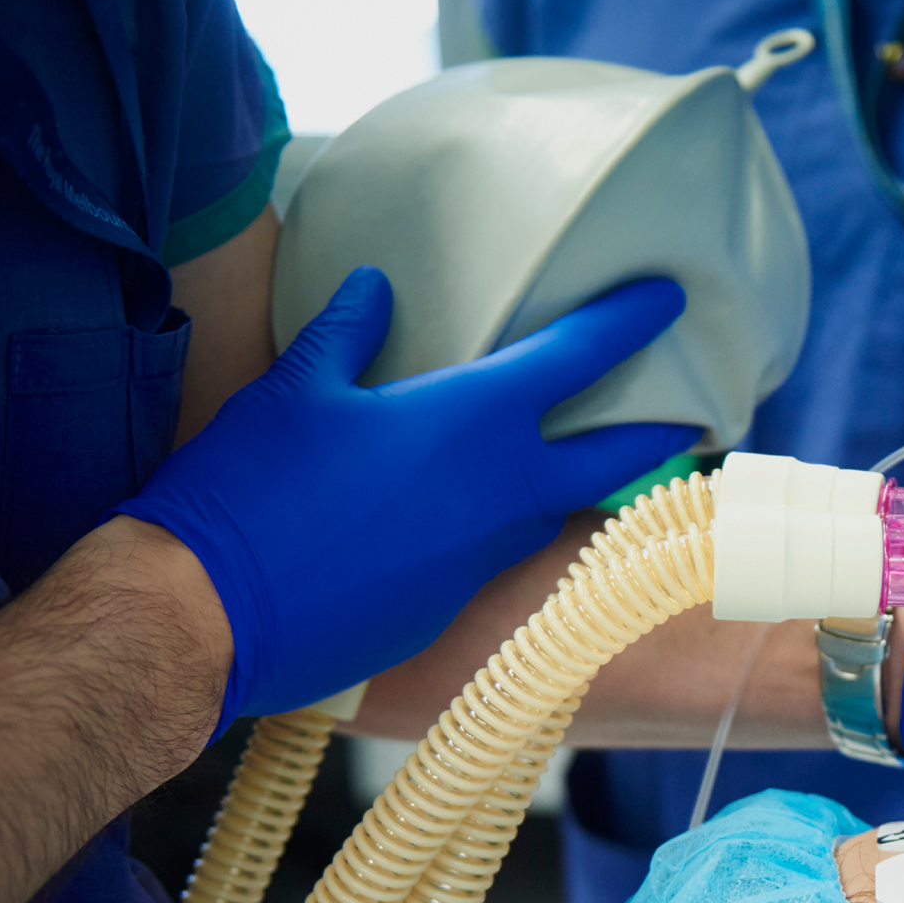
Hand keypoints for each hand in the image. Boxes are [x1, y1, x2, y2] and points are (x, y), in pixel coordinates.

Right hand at [116, 266, 688, 721]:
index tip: (669, 300)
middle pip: (610, 460)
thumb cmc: (249, 490)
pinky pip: (500, 553)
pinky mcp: (455, 605)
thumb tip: (377, 287)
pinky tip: (484, 518)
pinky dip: (509, 528)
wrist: (210, 615)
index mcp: (471, 424)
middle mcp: (502, 494)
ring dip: (581, 487)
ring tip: (589, 461)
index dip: (626, 322)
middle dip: (655, 435)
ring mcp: (485, 558)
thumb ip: (346, 333)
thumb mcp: (294, 390)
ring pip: (557, 512)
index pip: (574, 358)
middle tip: (692, 417)